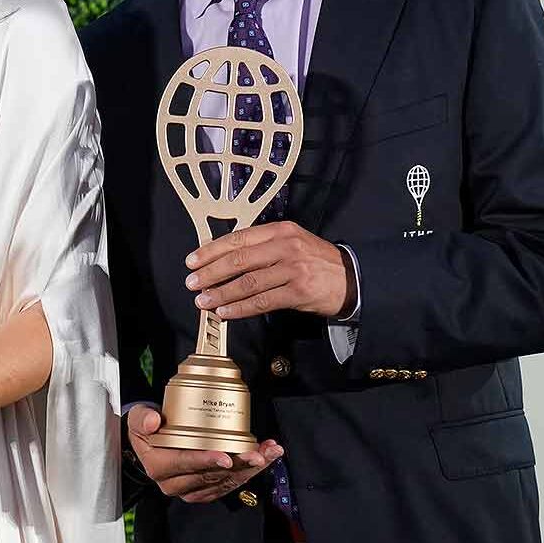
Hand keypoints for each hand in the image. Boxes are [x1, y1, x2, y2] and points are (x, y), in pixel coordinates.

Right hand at [127, 404, 281, 502]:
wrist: (149, 447)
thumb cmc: (146, 432)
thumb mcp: (136, 419)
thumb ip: (142, 417)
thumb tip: (152, 421)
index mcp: (159, 467)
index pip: (185, 464)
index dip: (207, 460)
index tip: (226, 455)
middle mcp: (175, 484)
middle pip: (212, 475)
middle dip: (239, 464)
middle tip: (258, 453)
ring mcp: (192, 490)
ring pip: (226, 481)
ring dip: (251, 468)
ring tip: (269, 452)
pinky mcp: (205, 491)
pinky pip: (230, 484)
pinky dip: (250, 472)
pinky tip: (265, 459)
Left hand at [186, 221, 355, 320]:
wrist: (351, 278)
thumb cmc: (315, 260)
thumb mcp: (291, 242)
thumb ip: (261, 245)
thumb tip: (222, 256)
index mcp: (280, 230)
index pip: (238, 238)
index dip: (212, 250)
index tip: (193, 260)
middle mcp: (286, 247)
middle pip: (239, 260)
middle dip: (211, 272)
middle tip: (192, 282)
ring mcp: (293, 269)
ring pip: (248, 283)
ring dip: (221, 293)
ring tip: (204, 300)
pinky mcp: (299, 292)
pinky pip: (263, 302)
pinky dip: (240, 308)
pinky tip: (226, 312)